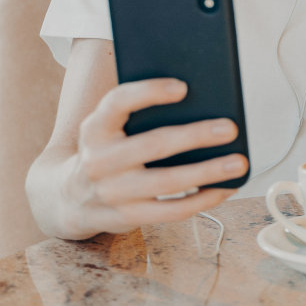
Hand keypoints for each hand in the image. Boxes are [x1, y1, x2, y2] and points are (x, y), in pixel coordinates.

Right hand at [60, 77, 247, 233]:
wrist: (67, 198)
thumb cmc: (105, 151)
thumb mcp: (107, 128)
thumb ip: (137, 114)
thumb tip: (197, 101)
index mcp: (94, 128)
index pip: (118, 102)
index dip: (149, 92)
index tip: (183, 87)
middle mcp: (99, 160)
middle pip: (153, 144)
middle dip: (195, 135)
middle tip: (229, 127)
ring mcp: (112, 193)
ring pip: (167, 182)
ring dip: (207, 172)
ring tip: (238, 162)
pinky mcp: (126, 218)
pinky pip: (171, 211)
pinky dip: (202, 199)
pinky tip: (224, 188)